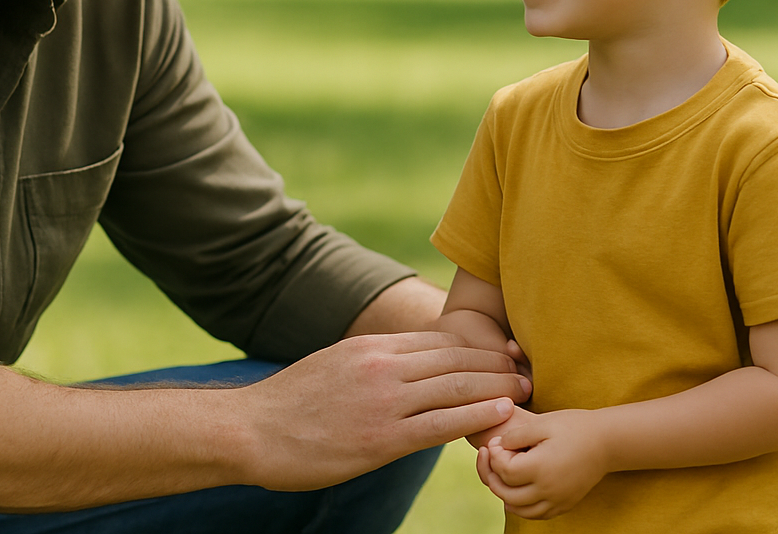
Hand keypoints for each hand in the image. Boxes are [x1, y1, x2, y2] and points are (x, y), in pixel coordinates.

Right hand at [236, 331, 530, 490]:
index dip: (479, 344)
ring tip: (526, 390)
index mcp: (371, 348)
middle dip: (497, 363)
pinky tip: (502, 414)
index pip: (439, 339)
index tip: (505, 350)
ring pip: (456, 385)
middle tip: (527, 368)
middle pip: (456, 357)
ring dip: (498, 387)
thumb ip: (372, 366)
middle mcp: (382, 366)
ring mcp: (383, 401)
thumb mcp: (334, 367)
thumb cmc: (289, 406)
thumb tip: (404, 371)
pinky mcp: (381, 438)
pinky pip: (441, 423)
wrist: (250, 430)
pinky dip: (477, 415)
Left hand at [475, 408, 609, 519]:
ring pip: (520, 509)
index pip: (504, 471)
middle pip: (507, 494)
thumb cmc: (575, 427)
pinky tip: (517, 492)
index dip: (494, 456)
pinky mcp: (565, 504)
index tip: (496, 443)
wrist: (607, 441)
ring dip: (505, 495)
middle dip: (493, 476)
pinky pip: (537, 514)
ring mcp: (558, 500)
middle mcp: (548, 490)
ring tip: (500, 476)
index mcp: (541, 468)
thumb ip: (516, 436)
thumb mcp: (543, 423)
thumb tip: (496, 446)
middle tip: (491, 459)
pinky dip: (522, 507)